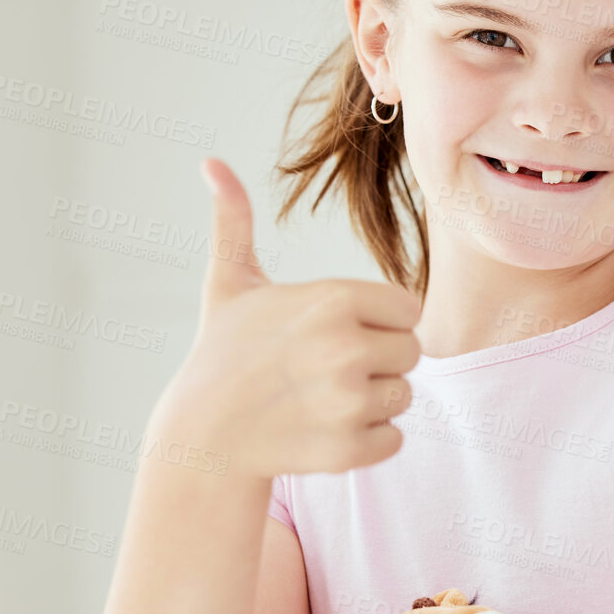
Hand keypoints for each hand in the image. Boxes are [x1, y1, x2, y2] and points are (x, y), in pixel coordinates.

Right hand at [148, 157, 422, 480]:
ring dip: (372, 402)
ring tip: (321, 399)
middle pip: (411, 353)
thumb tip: (211, 162)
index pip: (409, 308)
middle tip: (326, 370)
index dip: (378, 321)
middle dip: (377, 362)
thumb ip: (234, 221)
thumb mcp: (230, 283)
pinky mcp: (349, 450)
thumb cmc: (222, 352)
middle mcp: (346, 348)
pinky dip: (367, 441)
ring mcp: (348, 402)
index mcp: (334, 299)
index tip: (336, 332)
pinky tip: (324, 430)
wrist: (202, 435)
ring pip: (403, 397)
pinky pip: (394, 440)